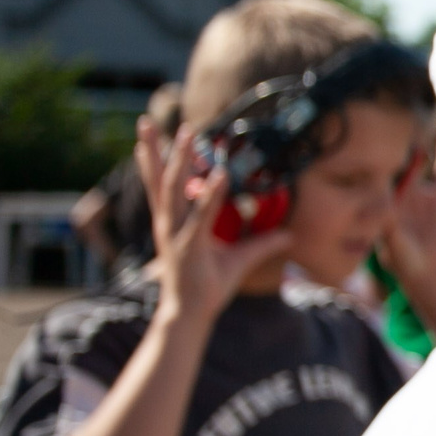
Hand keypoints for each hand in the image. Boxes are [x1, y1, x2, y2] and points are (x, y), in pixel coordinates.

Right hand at [139, 116, 292, 324]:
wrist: (191, 315)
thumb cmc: (208, 286)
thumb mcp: (240, 260)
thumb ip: (262, 244)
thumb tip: (288, 235)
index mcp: (173, 223)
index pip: (162, 185)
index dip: (159, 159)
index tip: (159, 134)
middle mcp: (169, 224)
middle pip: (158, 180)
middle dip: (154, 149)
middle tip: (147, 120)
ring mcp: (176, 234)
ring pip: (174, 190)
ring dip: (181, 160)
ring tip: (187, 134)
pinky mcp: (190, 246)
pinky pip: (202, 215)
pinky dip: (211, 195)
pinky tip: (221, 175)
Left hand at [379, 131, 435, 284]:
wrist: (430, 272)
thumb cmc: (404, 260)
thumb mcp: (391, 239)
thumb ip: (389, 219)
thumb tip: (387, 198)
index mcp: (383, 203)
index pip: (379, 177)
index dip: (378, 163)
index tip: (380, 150)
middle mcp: (401, 194)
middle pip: (399, 166)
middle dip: (398, 150)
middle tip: (399, 130)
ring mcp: (421, 193)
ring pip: (421, 165)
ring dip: (422, 149)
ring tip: (424, 128)